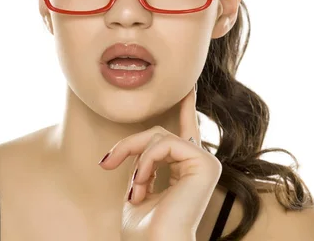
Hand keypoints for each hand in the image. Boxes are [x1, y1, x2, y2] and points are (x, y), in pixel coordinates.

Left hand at [98, 84, 222, 240]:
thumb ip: (143, 162)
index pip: (186, 132)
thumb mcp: (138, 186)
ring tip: (134, 188)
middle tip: (107, 162)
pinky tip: (141, 183)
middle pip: (159, 133)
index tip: (187, 87)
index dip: (186, 107)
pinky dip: (146, 161)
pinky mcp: (205, 163)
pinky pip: (165, 144)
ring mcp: (205, 163)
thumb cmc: (144, 230)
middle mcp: (200, 164)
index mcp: (187, 170)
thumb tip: (138, 147)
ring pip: (159, 136)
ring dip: (136, 159)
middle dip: (130, 145)